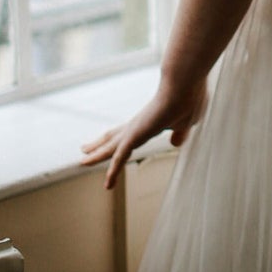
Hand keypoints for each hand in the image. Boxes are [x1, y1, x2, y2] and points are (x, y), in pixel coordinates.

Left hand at [80, 72, 209, 190]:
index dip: (118, 137)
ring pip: (111, 147)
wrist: (185, 86)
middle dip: (99, 144)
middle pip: (113, 137)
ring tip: (82, 161)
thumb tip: (175, 142)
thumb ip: (180, 133)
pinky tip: (108, 184)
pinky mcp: (136, 135)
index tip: (109, 141)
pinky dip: (113, 171)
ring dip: (97, 155)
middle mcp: (138, 124)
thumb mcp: (187, 122)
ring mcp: (135, 129)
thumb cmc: (189, 99)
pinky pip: (120, 158)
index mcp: (149, 121)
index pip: (128, 132)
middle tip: (84, 149)